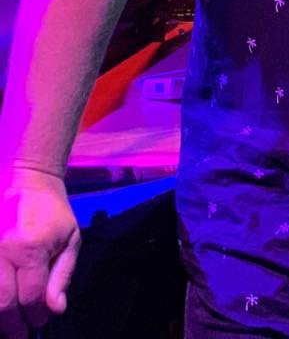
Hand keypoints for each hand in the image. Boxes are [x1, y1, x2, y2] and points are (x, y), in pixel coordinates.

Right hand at [0, 167, 79, 338]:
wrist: (25, 179)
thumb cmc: (50, 210)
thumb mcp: (69, 238)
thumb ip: (62, 275)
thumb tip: (55, 309)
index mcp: (29, 247)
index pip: (30, 296)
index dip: (35, 315)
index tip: (39, 322)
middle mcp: (0, 250)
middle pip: (1, 302)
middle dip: (11, 324)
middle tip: (19, 333)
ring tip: (5, 323)